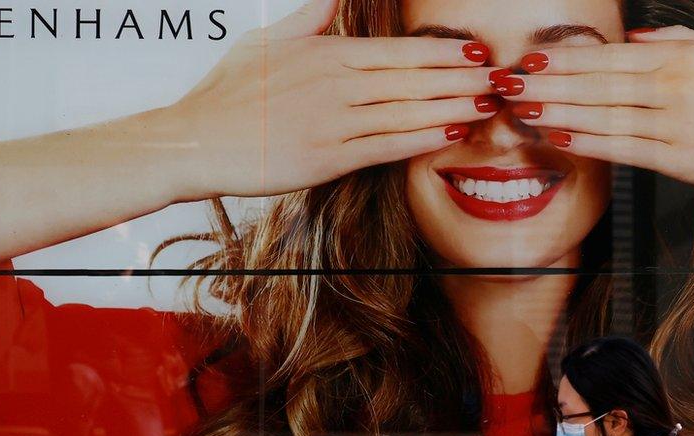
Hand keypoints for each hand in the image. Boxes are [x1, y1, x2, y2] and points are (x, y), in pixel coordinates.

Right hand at [168, 0, 496, 199]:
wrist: (195, 141)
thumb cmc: (228, 93)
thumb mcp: (266, 42)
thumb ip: (310, 18)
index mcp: (324, 53)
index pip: (398, 51)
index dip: (443, 53)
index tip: (476, 53)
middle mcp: (334, 84)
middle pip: (412, 79)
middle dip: (461, 78)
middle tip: (498, 79)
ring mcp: (331, 122)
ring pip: (406, 112)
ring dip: (452, 107)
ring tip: (486, 105)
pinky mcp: (326, 158)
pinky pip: (385, 146)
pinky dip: (421, 139)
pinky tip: (450, 134)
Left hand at [495, 25, 693, 201]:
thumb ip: (677, 41)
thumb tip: (633, 35)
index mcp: (683, 60)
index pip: (610, 56)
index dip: (566, 59)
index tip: (533, 58)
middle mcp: (675, 89)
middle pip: (597, 85)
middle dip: (548, 84)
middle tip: (510, 84)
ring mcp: (676, 127)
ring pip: (603, 117)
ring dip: (557, 114)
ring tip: (522, 110)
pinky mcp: (680, 162)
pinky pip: (624, 150)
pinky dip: (588, 144)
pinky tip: (558, 140)